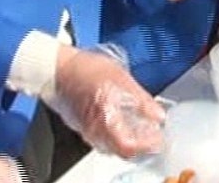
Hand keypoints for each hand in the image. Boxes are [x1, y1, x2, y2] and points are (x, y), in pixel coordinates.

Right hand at [45, 47, 164, 157]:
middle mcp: (94, 130)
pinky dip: (117, 136)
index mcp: (105, 118)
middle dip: (141, 145)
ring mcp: (87, 130)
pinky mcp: (82, 127)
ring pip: (112, 147)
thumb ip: (142, 101)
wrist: (59, 68)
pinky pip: (102, 140)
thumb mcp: (122, 79)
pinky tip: (125, 124)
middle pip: (121, 150)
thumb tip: (158, 115)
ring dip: (129, 141)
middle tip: (154, 133)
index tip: (158, 137)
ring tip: (143, 128)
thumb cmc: (86, 69)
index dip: (146, 145)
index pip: (128, 146)